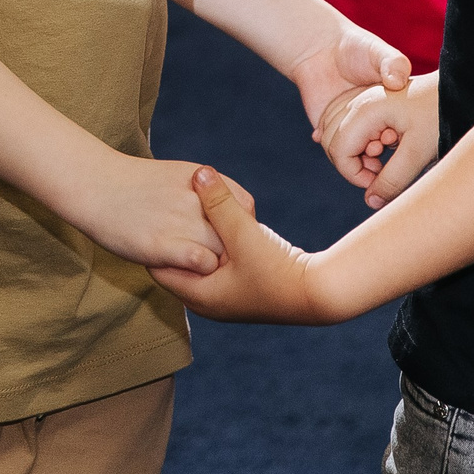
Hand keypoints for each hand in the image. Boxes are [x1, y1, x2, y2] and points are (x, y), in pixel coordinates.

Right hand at [70, 154, 243, 274]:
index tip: (224, 235)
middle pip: (236, 232)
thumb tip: (224, 212)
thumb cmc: (133, 185)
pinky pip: (201, 263)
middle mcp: (197, 197)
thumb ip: (203, 191)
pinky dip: (197, 271)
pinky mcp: (162, 244)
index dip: (239, 225)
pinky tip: (179, 268)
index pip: (244, 204)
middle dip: (229, 248)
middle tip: (213, 259)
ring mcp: (181, 220)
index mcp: (201, 178)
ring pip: (221, 252)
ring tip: (192, 265)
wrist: (94, 185)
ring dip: (212, 263)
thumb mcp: (176, 175)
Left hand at [148, 169, 341, 323]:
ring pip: (198, 258)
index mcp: (198, 297)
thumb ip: (220, 203)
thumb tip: (199, 172)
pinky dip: (213, 241)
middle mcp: (206, 300)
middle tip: (164, 202)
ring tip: (186, 205)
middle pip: (176, 262)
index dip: (154, 237)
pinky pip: (215, 259)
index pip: (158, 266)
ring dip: (195, 235)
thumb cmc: (279, 272)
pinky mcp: (240, 284)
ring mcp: (224, 295)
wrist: (320, 295)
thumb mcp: (245, 234)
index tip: (152, 207)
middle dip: (173, 234)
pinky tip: (216, 218)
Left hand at [291, 20, 410, 187]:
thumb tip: (396, 81)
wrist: (320, 49)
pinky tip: (323, 135)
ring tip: (350, 146)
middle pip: (379, 151)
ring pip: (356, 158)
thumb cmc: (356, 48)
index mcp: (391, 112)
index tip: (391, 136)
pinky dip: (330, 150)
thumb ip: (393, 63)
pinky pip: (332, 151)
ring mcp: (352, 130)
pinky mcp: (330, 131)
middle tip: (374, 147)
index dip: (397, 141)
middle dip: (375, 155)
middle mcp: (374, 124)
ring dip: (354, 160)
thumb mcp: (378, 51)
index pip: (403, 138)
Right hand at [323, 72, 444, 209]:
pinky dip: (358, 140)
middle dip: (353, 164)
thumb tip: (370, 202)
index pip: (338, 151)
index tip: (380, 181)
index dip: (355, 174)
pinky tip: (381, 142)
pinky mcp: (369, 103)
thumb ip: (392, 180)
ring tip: (387, 148)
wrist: (458, 90)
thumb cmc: (440, 114)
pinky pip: (347, 125)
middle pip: (332, 142)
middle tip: (384, 164)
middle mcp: (358, 101)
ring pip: (337, 133)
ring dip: (356, 151)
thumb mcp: (419, 152)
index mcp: (366, 110)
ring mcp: (362, 99)